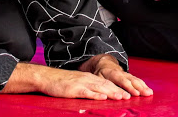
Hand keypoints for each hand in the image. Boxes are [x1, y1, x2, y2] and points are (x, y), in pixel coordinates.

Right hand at [6, 62, 133, 99]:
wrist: (47, 77)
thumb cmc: (62, 82)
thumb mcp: (77, 82)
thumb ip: (88, 87)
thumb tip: (99, 94)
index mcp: (89, 77)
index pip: (106, 82)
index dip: (117, 87)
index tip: (128, 93)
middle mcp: (87, 79)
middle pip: (106, 85)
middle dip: (118, 90)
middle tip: (130, 96)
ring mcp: (81, 83)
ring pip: (99, 88)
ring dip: (111, 93)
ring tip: (122, 97)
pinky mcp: (74, 89)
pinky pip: (86, 92)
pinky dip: (95, 95)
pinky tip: (102, 98)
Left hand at [85, 54, 152, 96]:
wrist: (105, 64)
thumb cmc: (100, 73)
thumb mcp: (98, 78)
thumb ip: (103, 85)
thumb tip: (107, 93)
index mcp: (113, 74)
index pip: (122, 81)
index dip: (129, 88)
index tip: (135, 94)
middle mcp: (122, 73)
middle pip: (132, 81)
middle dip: (140, 88)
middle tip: (147, 94)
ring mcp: (127, 74)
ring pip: (136, 80)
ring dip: (143, 87)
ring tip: (150, 93)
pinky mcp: (130, 77)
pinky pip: (138, 80)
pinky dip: (144, 85)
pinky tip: (149, 90)